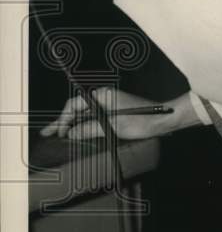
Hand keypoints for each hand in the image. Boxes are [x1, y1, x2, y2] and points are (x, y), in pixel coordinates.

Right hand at [40, 88, 199, 140]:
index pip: (74, 105)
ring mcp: (110, 104)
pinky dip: (85, 126)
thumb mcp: (112, 126)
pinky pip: (95, 118)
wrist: (163, 120)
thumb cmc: (141, 121)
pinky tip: (77, 135)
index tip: (56, 132)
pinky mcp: (115, 112)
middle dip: (63, 122)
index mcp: (102, 96)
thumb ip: (89, 129)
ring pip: (85, 115)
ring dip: (73, 125)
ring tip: (58, 135)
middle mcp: (104, 97)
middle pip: (78, 110)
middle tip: (48, 134)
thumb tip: (70, 133)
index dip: (63, 120)